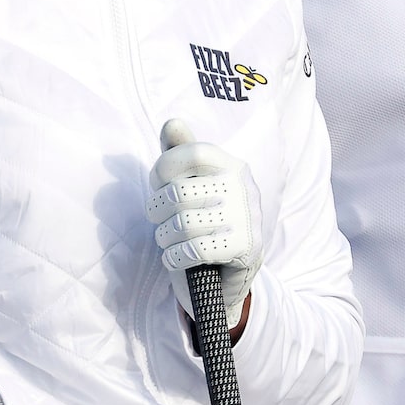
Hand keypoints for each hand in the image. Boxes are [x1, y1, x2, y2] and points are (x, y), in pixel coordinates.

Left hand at [148, 118, 263, 330]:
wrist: (226, 281)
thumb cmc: (203, 225)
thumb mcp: (191, 187)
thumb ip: (179, 154)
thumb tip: (172, 123)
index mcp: (232, 166)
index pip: (192, 152)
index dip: (163, 169)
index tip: (158, 184)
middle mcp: (244, 187)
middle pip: (179, 192)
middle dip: (156, 210)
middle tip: (158, 220)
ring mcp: (247, 218)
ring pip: (183, 224)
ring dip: (164, 238)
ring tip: (168, 241)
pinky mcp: (246, 250)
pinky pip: (194, 250)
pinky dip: (175, 258)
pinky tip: (176, 259)